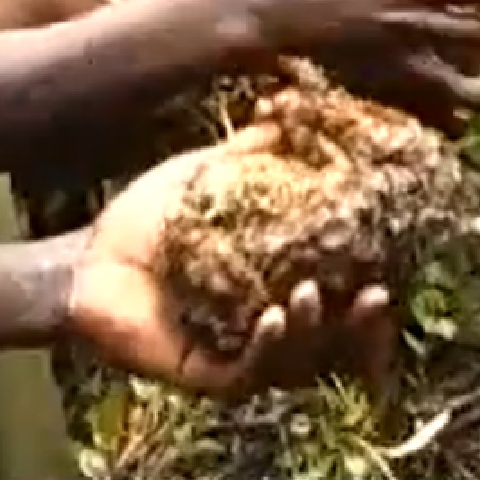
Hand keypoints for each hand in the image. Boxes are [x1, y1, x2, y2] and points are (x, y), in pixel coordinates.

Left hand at [65, 127, 394, 399]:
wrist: (87, 257)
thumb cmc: (149, 221)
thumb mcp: (210, 179)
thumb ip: (254, 152)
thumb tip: (289, 104)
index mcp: (283, 287)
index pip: (345, 303)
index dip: (373, 299)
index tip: (391, 268)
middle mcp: (272, 331)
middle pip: (336, 345)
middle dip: (360, 328)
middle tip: (373, 296)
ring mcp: (240, 359)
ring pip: (297, 362)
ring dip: (312, 331)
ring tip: (308, 294)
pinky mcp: (205, 376)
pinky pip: (246, 373)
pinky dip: (265, 348)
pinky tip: (274, 318)